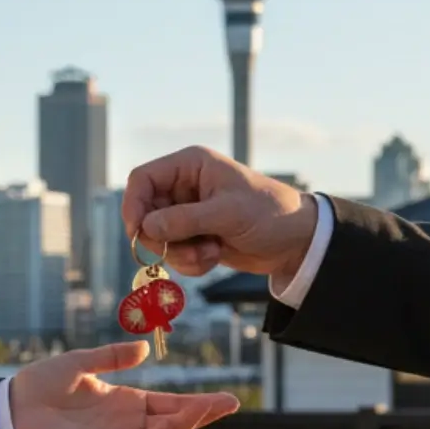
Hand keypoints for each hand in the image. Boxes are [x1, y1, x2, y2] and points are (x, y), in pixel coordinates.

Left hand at [8, 340, 239, 428]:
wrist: (11, 409)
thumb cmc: (42, 386)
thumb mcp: (81, 363)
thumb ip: (112, 357)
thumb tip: (144, 349)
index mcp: (126, 403)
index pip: (171, 404)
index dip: (198, 403)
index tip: (226, 399)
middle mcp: (127, 424)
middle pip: (173, 422)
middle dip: (201, 415)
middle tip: (228, 404)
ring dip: (182, 425)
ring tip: (204, 410)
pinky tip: (169, 426)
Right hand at [122, 145, 317, 278]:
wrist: (295, 241)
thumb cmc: (269, 213)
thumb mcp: (227, 214)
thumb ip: (185, 220)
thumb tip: (146, 227)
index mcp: (190, 166)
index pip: (142, 179)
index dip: (134, 205)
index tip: (138, 232)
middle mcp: (184, 187)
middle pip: (145, 214)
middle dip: (163, 239)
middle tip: (186, 250)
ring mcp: (188, 214)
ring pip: (158, 239)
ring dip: (180, 254)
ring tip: (210, 252)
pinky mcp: (194, 237)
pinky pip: (174, 254)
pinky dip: (190, 262)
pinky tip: (214, 256)